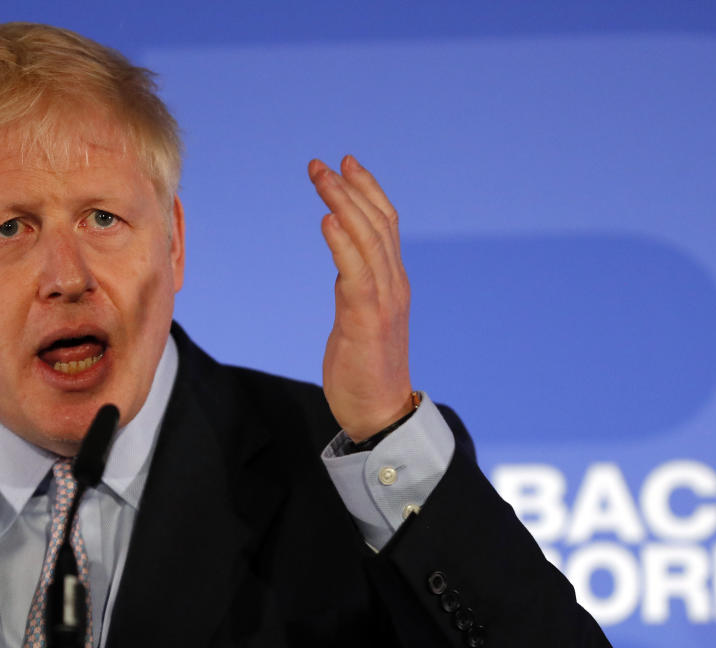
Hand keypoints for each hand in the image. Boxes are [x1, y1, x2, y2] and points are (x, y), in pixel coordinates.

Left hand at [308, 155, 413, 441]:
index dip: (367, 191)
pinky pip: (355, 274)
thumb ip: (358, 289)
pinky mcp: (366, 321)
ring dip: (343, 204)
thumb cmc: (366, 371)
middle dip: (350, 188)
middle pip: (377, 224)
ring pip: (367, 240)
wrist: (381, 415)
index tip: (346, 164)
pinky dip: (342, 244)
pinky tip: (327, 221)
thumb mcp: (361, 320)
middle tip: (321, 164)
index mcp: (393, 284)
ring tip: (321, 177)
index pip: (384, 225)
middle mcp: (393, 286)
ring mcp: (383, 302)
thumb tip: (345, 267)